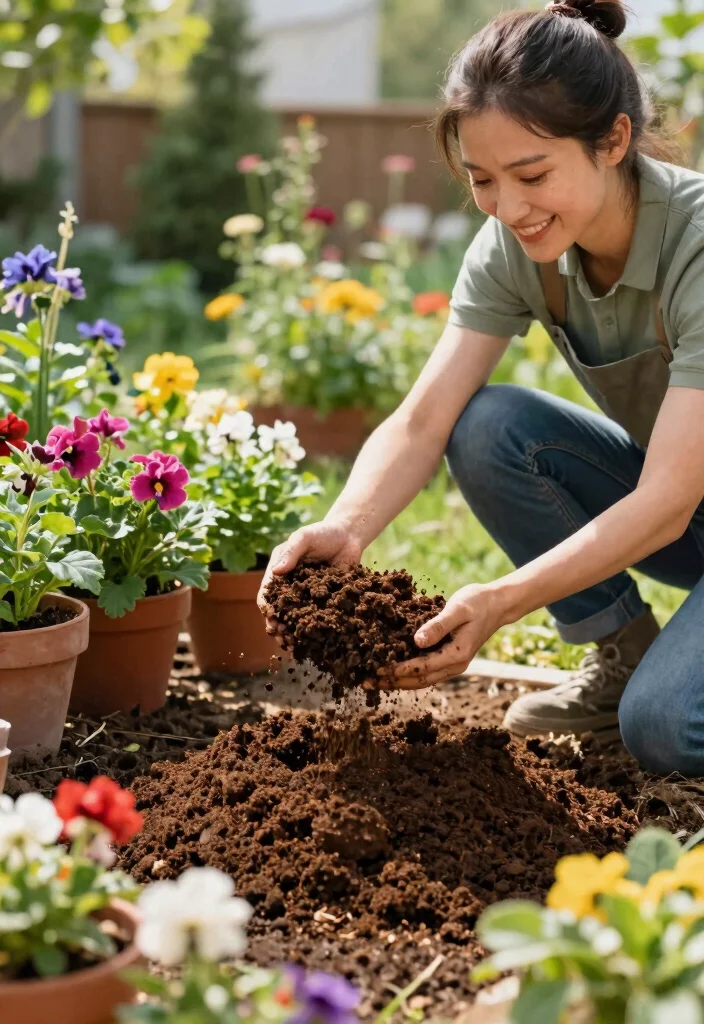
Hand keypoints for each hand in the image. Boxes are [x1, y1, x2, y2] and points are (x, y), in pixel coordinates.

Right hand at [257, 518, 363, 640]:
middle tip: (282, 638)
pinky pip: (316, 618)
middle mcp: (290, 586)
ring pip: (295, 618)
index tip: (272, 619)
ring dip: (292, 633)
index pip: (268, 593)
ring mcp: (306, 595)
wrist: (349, 536)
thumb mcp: (304, 537)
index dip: (268, 608)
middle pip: (279, 611)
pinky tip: (315, 642)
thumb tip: (276, 572)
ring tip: (293, 645)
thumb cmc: (323, 533)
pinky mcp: (323, 601)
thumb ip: (292, 552)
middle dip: (277, 626)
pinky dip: (314, 630)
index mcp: (279, 572)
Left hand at [382, 582, 506, 689]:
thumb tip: (416, 641)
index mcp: (457, 654)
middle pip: (419, 680)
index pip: (422, 668)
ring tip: (374, 680)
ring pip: (422, 679)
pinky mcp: (449, 657)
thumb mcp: (457, 609)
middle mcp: (455, 664)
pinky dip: (408, 673)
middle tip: (366, 682)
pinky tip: (392, 669)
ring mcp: (453, 663)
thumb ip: (437, 625)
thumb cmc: (477, 602)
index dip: (398, 671)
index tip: (377, 671)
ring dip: (398, 681)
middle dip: (392, 682)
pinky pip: (426, 671)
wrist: (497, 604)